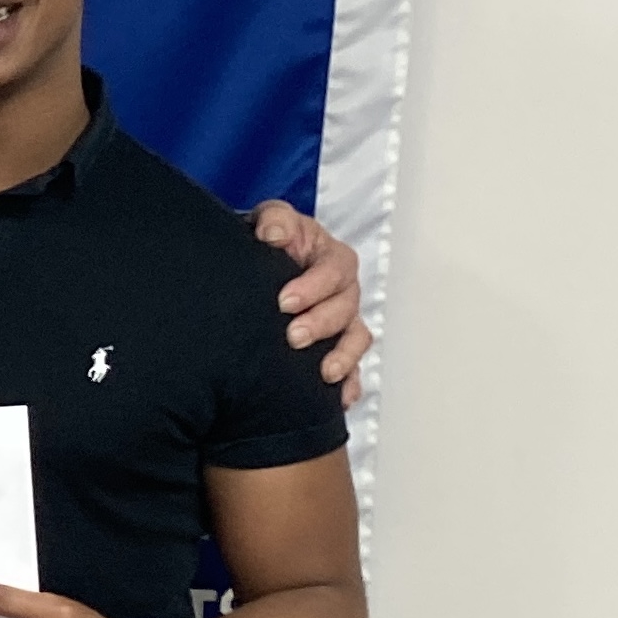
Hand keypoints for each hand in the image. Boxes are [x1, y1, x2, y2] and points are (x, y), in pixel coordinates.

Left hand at [251, 200, 371, 405]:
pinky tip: (342, 397)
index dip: (313, 286)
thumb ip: (274, 220)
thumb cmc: (273, 240)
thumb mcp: (271, 220)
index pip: (334, 270)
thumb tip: (274, 234)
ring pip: (355, 338)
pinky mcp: (337, 344)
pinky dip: (350, 382)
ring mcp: (342, 319)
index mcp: (331, 257)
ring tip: (325, 372)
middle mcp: (342, 289)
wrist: (262, 262)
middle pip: (345, 308)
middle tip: (294, 336)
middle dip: (322, 324)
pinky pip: (353, 366)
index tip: (285, 301)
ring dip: (343, 356)